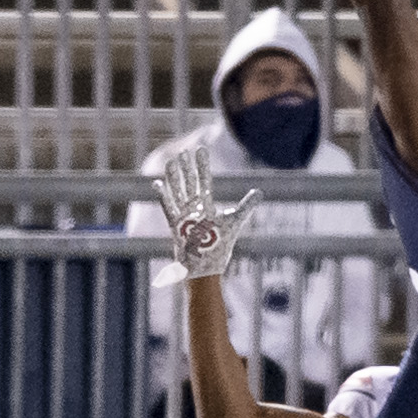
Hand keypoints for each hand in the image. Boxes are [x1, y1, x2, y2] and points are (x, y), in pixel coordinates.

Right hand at [148, 147, 261, 287]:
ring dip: (174, 177)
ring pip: (178, 192)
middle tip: (183, 151)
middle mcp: (194, 209)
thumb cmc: (219, 247)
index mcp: (207, 206)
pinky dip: (163, 196)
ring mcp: (184, 217)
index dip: (202, 165)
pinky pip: (168, 209)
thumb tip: (260, 192)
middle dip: (187, 168)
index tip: (200, 149)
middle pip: (190, 184)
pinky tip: (157, 183)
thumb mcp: (234, 222)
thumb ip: (245, 206)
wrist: (207, 267)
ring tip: (171, 160)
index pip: (204, 181)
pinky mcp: (176, 227)